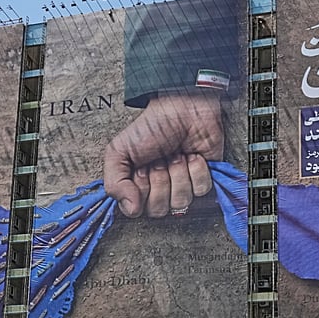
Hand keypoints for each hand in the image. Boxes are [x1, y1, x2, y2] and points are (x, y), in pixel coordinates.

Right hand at [103, 92, 223, 217]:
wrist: (183, 107)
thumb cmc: (152, 127)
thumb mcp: (119, 151)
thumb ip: (114, 183)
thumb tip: (131, 209)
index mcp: (138, 186)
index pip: (138, 209)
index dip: (141, 189)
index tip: (142, 168)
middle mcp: (160, 190)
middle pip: (160, 210)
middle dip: (160, 181)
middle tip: (160, 160)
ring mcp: (183, 186)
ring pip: (182, 202)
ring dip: (179, 174)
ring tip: (177, 156)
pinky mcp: (204, 180)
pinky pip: (202, 190)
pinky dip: (198, 170)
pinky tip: (193, 156)